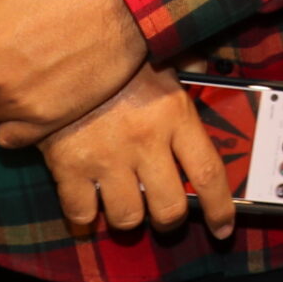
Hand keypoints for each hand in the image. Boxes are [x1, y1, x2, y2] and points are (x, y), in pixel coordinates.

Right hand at [38, 63, 235, 239]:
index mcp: (174, 114)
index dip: (219, 208)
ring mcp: (106, 158)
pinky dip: (86, 215)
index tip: (223, 228)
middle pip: (168, 208)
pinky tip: (90, 201)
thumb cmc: (117, 57)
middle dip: (169, 219)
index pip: (208, 173)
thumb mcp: (161, 55)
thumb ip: (189, 66)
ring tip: (126, 199)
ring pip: (127, 218)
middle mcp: (144, 141)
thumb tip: (207, 70)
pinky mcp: (68, 167)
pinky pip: (81, 214)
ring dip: (129, 216)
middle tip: (164, 210)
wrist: (59, 52)